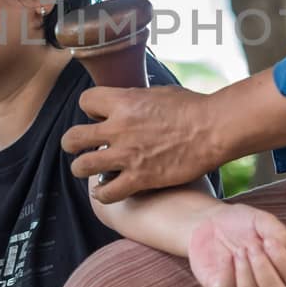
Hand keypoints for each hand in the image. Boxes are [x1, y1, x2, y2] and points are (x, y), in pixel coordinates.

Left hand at [62, 84, 217, 200]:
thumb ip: (136, 100)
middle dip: (72, 143)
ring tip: (87, 170)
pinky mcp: (139, 179)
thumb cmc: (192, 107)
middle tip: (77, 146)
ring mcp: (126, 156)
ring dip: (82, 169)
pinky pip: (107, 193)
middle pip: (73, 138)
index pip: (85, 102)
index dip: (90, 109)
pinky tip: (105, 190)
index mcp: (123, 102)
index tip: (98, 116)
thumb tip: (127, 103)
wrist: (213, 129)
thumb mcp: (158, 93)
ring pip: (82, 167)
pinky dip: (102, 193)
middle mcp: (118, 128)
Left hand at [188, 205, 285, 286]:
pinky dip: (226, 270)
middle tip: (252, 246)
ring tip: (239, 251)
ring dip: (246, 273)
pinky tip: (225, 257)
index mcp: (280, 267)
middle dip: (264, 269)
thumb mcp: (261, 220)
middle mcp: (264, 284)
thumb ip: (277, 230)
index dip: (285, 262)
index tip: (269, 241)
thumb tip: (284, 244)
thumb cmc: (240, 223)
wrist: (209, 221)